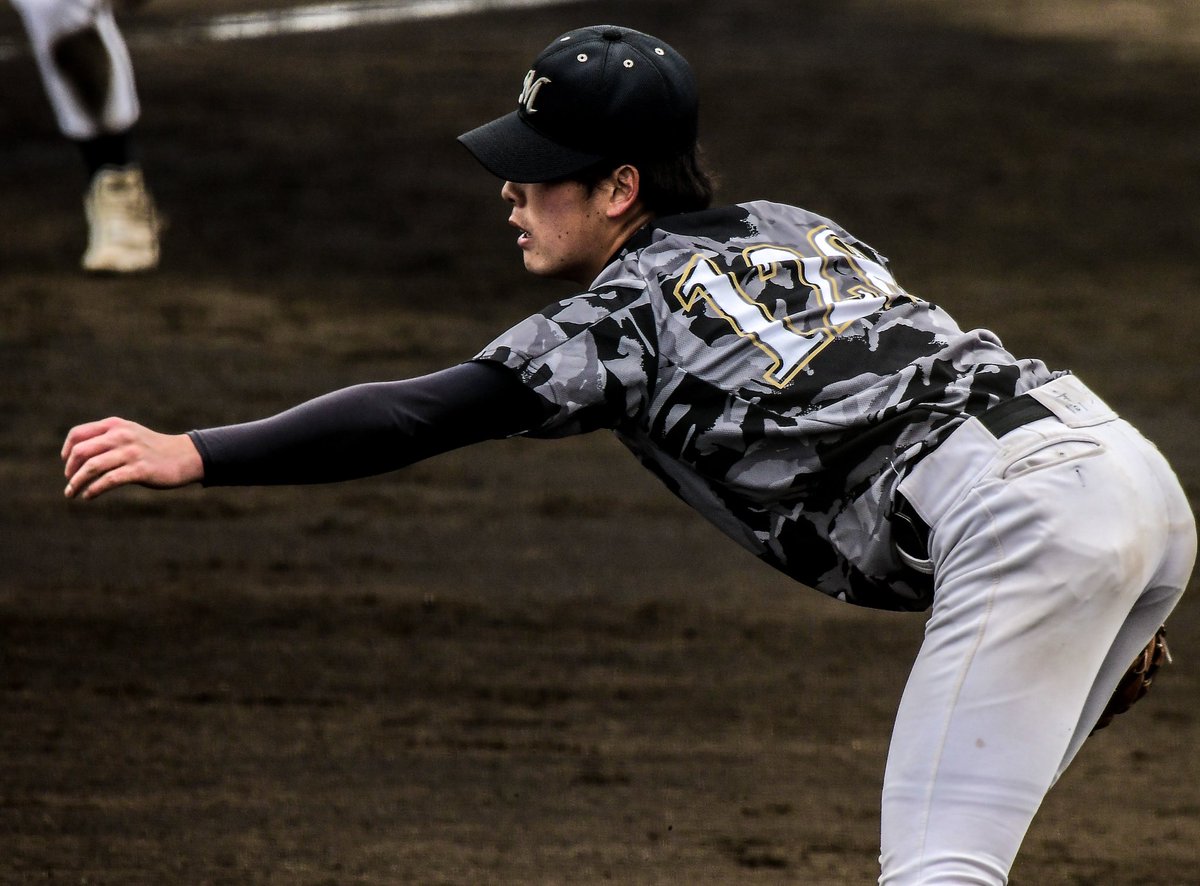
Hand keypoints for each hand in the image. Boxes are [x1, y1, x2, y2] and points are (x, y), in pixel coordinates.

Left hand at [61, 417, 203, 499]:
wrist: (185, 456)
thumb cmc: (153, 449)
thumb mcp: (129, 435)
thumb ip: (107, 439)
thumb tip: (78, 457)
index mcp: (115, 425)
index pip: (78, 434)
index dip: (67, 450)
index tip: (67, 464)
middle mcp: (121, 436)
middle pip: (81, 451)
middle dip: (70, 470)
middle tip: (70, 482)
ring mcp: (131, 453)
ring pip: (92, 467)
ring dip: (76, 483)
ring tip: (71, 493)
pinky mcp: (140, 469)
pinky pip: (109, 480)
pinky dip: (93, 490)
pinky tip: (89, 496)